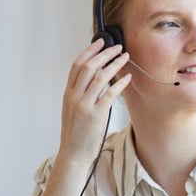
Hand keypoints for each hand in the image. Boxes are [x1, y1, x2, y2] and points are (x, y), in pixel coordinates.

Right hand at [57, 39, 131, 165]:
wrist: (73, 153)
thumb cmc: (76, 132)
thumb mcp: (73, 110)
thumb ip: (81, 94)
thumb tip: (97, 79)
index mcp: (68, 94)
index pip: (76, 66)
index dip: (89, 51)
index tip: (100, 42)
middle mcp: (74, 97)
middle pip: (88, 67)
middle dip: (104, 54)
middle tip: (117, 47)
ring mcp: (85, 105)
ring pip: (100, 77)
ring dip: (114, 65)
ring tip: (125, 58)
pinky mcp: (96, 115)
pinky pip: (110, 94)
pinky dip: (120, 83)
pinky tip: (127, 78)